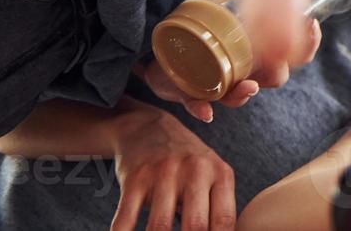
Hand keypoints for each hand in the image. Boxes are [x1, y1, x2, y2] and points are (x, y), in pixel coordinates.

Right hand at [110, 103, 235, 230]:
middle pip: (196, 226)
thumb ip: (219, 207)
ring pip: (160, 227)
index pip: (224, 221)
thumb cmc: (187, 161)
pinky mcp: (135, 178)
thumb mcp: (212, 174)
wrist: (148, 128)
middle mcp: (195, 170)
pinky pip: (126, 219)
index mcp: (220, 174)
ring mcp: (164, 173)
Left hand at [139, 0, 322, 121]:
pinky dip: (204, 108)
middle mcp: (244, 71)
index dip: (309, 42)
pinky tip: (207, 112)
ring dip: (246, 93)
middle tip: (277, 58)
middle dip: (279, 71)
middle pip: (275, 78)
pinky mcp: (193, 94)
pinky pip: (201, 105)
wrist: (161, 63)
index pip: (294, 52)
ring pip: (242, 94)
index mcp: (256, 50)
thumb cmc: (195, 36)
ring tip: (247, 87)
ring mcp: (221, 85)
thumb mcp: (204, 10)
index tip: (310, 22)